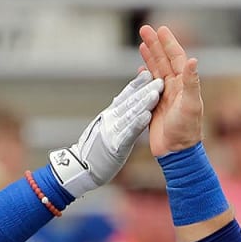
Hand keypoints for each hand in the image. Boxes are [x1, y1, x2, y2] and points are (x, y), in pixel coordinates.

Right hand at [48, 70, 162, 197]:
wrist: (80, 169)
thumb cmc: (95, 151)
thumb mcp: (104, 127)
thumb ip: (116, 115)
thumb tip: (124, 103)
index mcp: (109, 115)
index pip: (125, 95)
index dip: (137, 84)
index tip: (148, 73)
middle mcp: (110, 119)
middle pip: (130, 101)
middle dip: (145, 89)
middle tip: (160, 79)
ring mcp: (111, 131)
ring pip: (130, 114)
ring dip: (144, 103)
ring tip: (157, 92)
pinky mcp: (115, 146)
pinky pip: (128, 133)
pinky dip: (137, 124)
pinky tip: (147, 116)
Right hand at [138, 25, 203, 155]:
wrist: (176, 153)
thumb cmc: (186, 130)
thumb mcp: (191, 104)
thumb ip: (191, 82)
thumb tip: (193, 60)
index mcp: (183, 85)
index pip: (176, 58)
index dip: (169, 43)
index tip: (161, 29)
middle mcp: (175, 88)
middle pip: (164, 60)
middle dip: (155, 44)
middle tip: (144, 28)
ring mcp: (165, 97)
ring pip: (156, 71)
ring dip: (149, 56)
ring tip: (141, 42)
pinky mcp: (155, 107)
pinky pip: (149, 87)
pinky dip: (145, 76)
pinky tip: (140, 69)